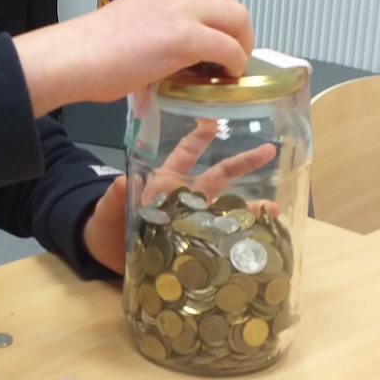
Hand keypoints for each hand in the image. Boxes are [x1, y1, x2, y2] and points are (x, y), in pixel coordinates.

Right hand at [14, 0, 253, 117]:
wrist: (78, 58)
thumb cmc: (97, 48)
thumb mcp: (142, 18)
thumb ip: (169, 24)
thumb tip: (190, 52)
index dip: (223, 25)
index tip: (218, 47)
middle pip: (233, 8)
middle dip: (239, 36)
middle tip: (231, 61)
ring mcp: (186, 8)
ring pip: (238, 23)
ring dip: (240, 48)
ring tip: (229, 70)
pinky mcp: (188, 36)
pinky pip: (229, 50)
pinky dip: (234, 65)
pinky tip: (226, 77)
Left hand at [82, 139, 277, 274]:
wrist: (108, 259)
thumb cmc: (106, 227)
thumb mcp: (107, 211)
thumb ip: (114, 198)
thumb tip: (119, 181)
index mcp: (165, 183)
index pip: (185, 154)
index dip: (200, 137)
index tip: (218, 119)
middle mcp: (185, 199)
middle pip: (218, 176)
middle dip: (243, 163)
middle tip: (270, 149)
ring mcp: (194, 222)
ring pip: (227, 210)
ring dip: (250, 208)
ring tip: (273, 210)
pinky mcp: (197, 246)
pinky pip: (223, 239)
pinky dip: (242, 239)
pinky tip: (262, 240)